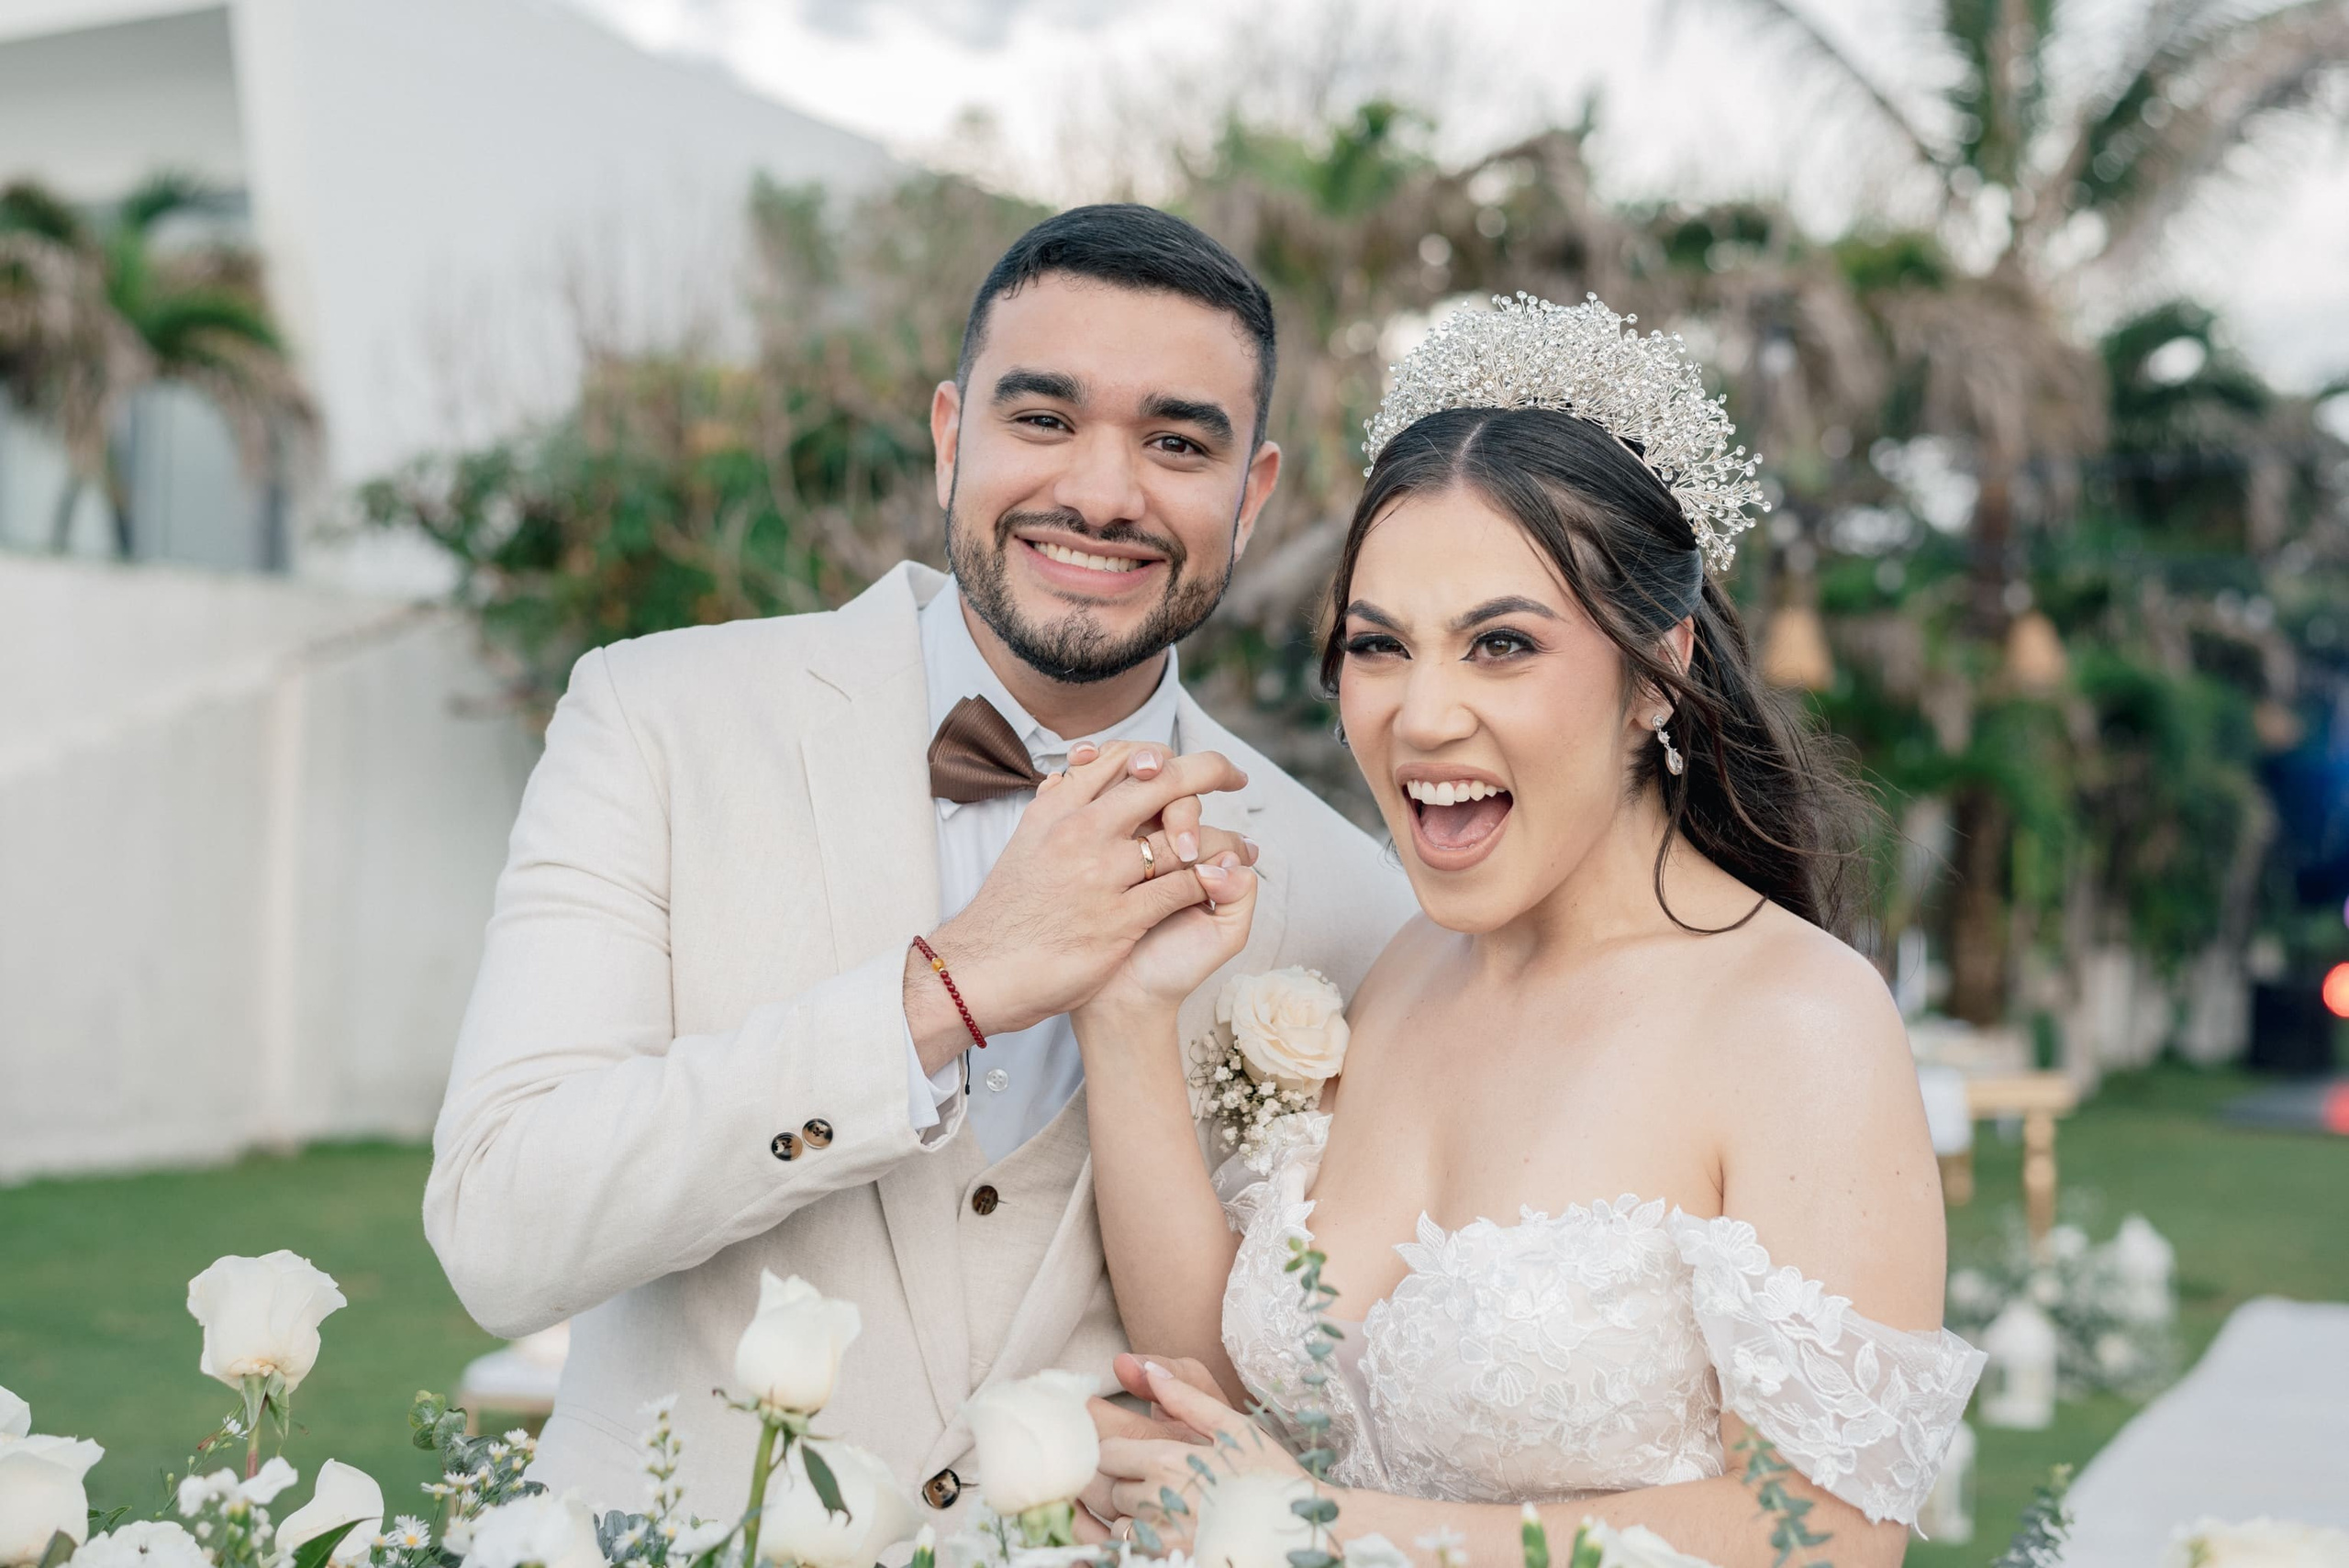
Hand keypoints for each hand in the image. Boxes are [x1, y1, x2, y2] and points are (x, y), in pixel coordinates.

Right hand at [905, 742, 1256, 1065]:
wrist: (981, 971)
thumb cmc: (1009, 911)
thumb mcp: (1026, 842)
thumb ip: (1056, 803)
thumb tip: (1077, 765)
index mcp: (1057, 809)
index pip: (1120, 758)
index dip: (1160, 753)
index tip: (1184, 762)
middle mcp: (1079, 832)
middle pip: (1160, 781)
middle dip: (1209, 771)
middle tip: (1237, 776)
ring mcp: (1099, 875)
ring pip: (1180, 837)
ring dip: (1221, 840)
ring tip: (1245, 847)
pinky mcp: (1117, 919)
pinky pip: (1181, 888)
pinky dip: (1211, 881)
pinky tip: (1224, 880)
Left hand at [1081, 1358, 1302, 1550]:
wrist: (1302, 1528)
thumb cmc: (1271, 1476)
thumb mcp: (1234, 1427)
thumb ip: (1186, 1397)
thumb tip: (1150, 1369)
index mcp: (1169, 1461)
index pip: (1109, 1453)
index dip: (1119, 1451)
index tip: (1138, 1453)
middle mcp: (1159, 1501)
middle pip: (1110, 1488)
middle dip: (1126, 1481)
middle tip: (1159, 1479)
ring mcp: (1163, 1539)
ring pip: (1117, 1523)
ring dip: (1132, 1515)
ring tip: (1169, 1506)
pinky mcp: (1170, 1561)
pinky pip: (1132, 1551)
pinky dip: (1142, 1540)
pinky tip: (1172, 1529)